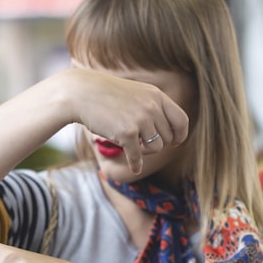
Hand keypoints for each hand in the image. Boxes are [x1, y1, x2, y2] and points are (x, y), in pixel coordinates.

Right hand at [60, 68, 189, 173]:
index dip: (180, 135)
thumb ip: (153, 108)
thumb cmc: (106, 95)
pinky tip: (134, 169)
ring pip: (156, 148)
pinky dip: (136, 165)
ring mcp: (140, 120)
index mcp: (157, 96)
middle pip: (167, 138)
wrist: (81, 93)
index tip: (174, 142)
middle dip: (155, 143)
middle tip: (141, 142)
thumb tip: (170, 135)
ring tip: (134, 147)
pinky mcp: (127, 133)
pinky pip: (138, 157)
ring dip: (146, 152)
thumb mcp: (136, 94)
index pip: (182, 120)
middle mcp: (152, 107)